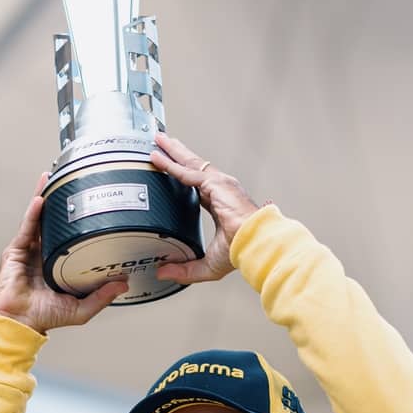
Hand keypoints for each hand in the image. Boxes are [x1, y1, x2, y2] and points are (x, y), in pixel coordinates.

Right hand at [0, 179, 126, 332]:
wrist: (20, 324)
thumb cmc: (46, 317)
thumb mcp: (81, 309)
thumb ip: (101, 297)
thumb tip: (123, 283)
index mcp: (58, 262)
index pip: (70, 235)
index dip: (78, 219)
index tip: (91, 202)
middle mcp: (43, 252)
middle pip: (52, 220)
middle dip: (59, 199)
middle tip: (71, 178)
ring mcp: (29, 250)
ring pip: (38, 218)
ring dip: (43, 197)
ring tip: (52, 178)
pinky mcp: (16, 251)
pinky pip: (27, 228)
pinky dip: (33, 214)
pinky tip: (40, 200)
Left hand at [151, 131, 262, 286]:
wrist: (254, 242)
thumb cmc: (241, 251)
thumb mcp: (207, 264)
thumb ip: (184, 269)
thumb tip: (163, 272)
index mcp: (221, 205)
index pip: (198, 186)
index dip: (183, 178)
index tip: (171, 172)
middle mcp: (220, 190)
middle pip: (193, 168)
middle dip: (177, 155)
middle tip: (162, 144)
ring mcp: (219, 184)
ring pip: (190, 163)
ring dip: (172, 152)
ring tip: (158, 140)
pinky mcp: (215, 183)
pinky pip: (187, 172)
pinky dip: (171, 165)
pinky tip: (157, 158)